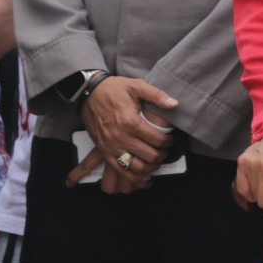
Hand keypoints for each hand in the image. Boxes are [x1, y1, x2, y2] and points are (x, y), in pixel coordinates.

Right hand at [72, 76, 179, 192]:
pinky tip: (143, 172)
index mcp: (130, 122)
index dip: (169, 141)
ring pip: (137, 167)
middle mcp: (120, 137)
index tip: (169, 138)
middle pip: (150, 156)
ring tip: (154, 160)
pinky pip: (121, 171)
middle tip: (163, 149)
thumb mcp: (135, 86)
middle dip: (162, 154)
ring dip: (151, 167)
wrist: (87, 93)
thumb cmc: (113, 90)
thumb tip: (175, 104)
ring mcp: (111, 146)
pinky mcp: (104, 151)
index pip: (158, 140)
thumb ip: (156, 95)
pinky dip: (135, 176)